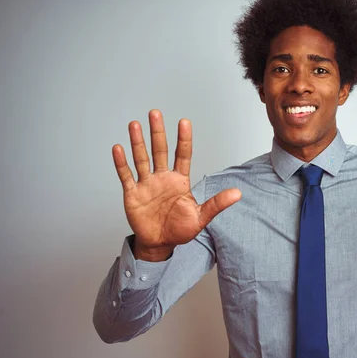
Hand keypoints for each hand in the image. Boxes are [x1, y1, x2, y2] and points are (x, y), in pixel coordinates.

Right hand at [112, 109, 241, 260]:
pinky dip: (121, 163)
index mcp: (179, 181)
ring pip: (141, 159)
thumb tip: (237, 193)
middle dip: (157, 132)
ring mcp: (146, 184)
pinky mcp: (132, 193)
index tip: (184, 122)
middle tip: (155, 113)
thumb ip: (217, 204)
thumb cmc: (180, 230)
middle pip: (159, 150)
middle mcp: (162, 178)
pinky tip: (118, 148)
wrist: (160, 244)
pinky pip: (126, 175)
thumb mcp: (200, 217)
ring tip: (134, 125)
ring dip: (138, 142)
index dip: (183, 139)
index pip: (182, 155)